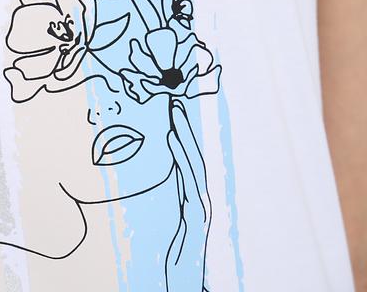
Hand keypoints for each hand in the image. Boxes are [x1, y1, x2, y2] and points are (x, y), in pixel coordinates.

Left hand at [165, 99, 211, 291]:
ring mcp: (201, 206)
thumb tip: (177, 173)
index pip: (189, 160)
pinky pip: (189, 180)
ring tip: (174, 114)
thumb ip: (181, 195)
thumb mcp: (179, 218)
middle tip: (175, 101)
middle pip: (193, 156)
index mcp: (195, 197)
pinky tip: (173, 141)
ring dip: (184, 137)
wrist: (187, 281)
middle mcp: (201, 198)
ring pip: (193, 164)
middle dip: (185, 128)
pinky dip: (183, 159)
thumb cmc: (182, 255)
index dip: (184, 135)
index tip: (175, 111)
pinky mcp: (196, 215)